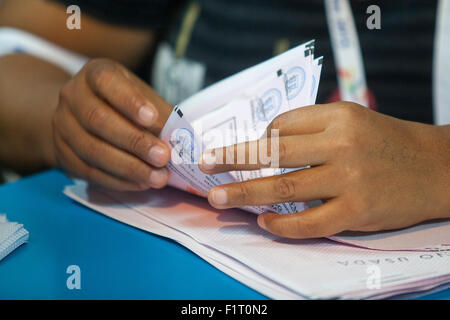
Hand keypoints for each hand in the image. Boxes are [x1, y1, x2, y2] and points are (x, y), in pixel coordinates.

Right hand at [52, 58, 171, 190]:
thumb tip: (180, 139)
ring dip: (129, 167)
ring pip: (92, 150)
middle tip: (163, 157)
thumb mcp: (142, 99)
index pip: (107, 81)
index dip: (129, 100)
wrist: (83, 116)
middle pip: (98, 120)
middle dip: (134, 141)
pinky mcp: (61, 154)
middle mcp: (72, 96)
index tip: (152, 117)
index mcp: (94, 74)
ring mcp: (61, 126)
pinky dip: (118, 180)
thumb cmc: (124, 105)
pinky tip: (140, 183)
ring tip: (157, 177)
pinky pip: (88, 171)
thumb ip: (159, 114)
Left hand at [199, 102, 449, 237]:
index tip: (245, 152)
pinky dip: (282, 225)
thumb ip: (311, 126)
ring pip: (284, 187)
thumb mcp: (351, 118)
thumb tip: (264, 141)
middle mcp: (341, 145)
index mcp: (337, 116)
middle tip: (205, 165)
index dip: (258, 140)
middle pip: (274, 152)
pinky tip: (264, 223)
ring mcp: (349, 180)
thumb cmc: (385, 141)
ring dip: (245, 192)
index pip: (281, 126)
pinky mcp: (357, 212)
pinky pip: (310, 222)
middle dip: (233, 159)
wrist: (433, 167)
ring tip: (217, 197)